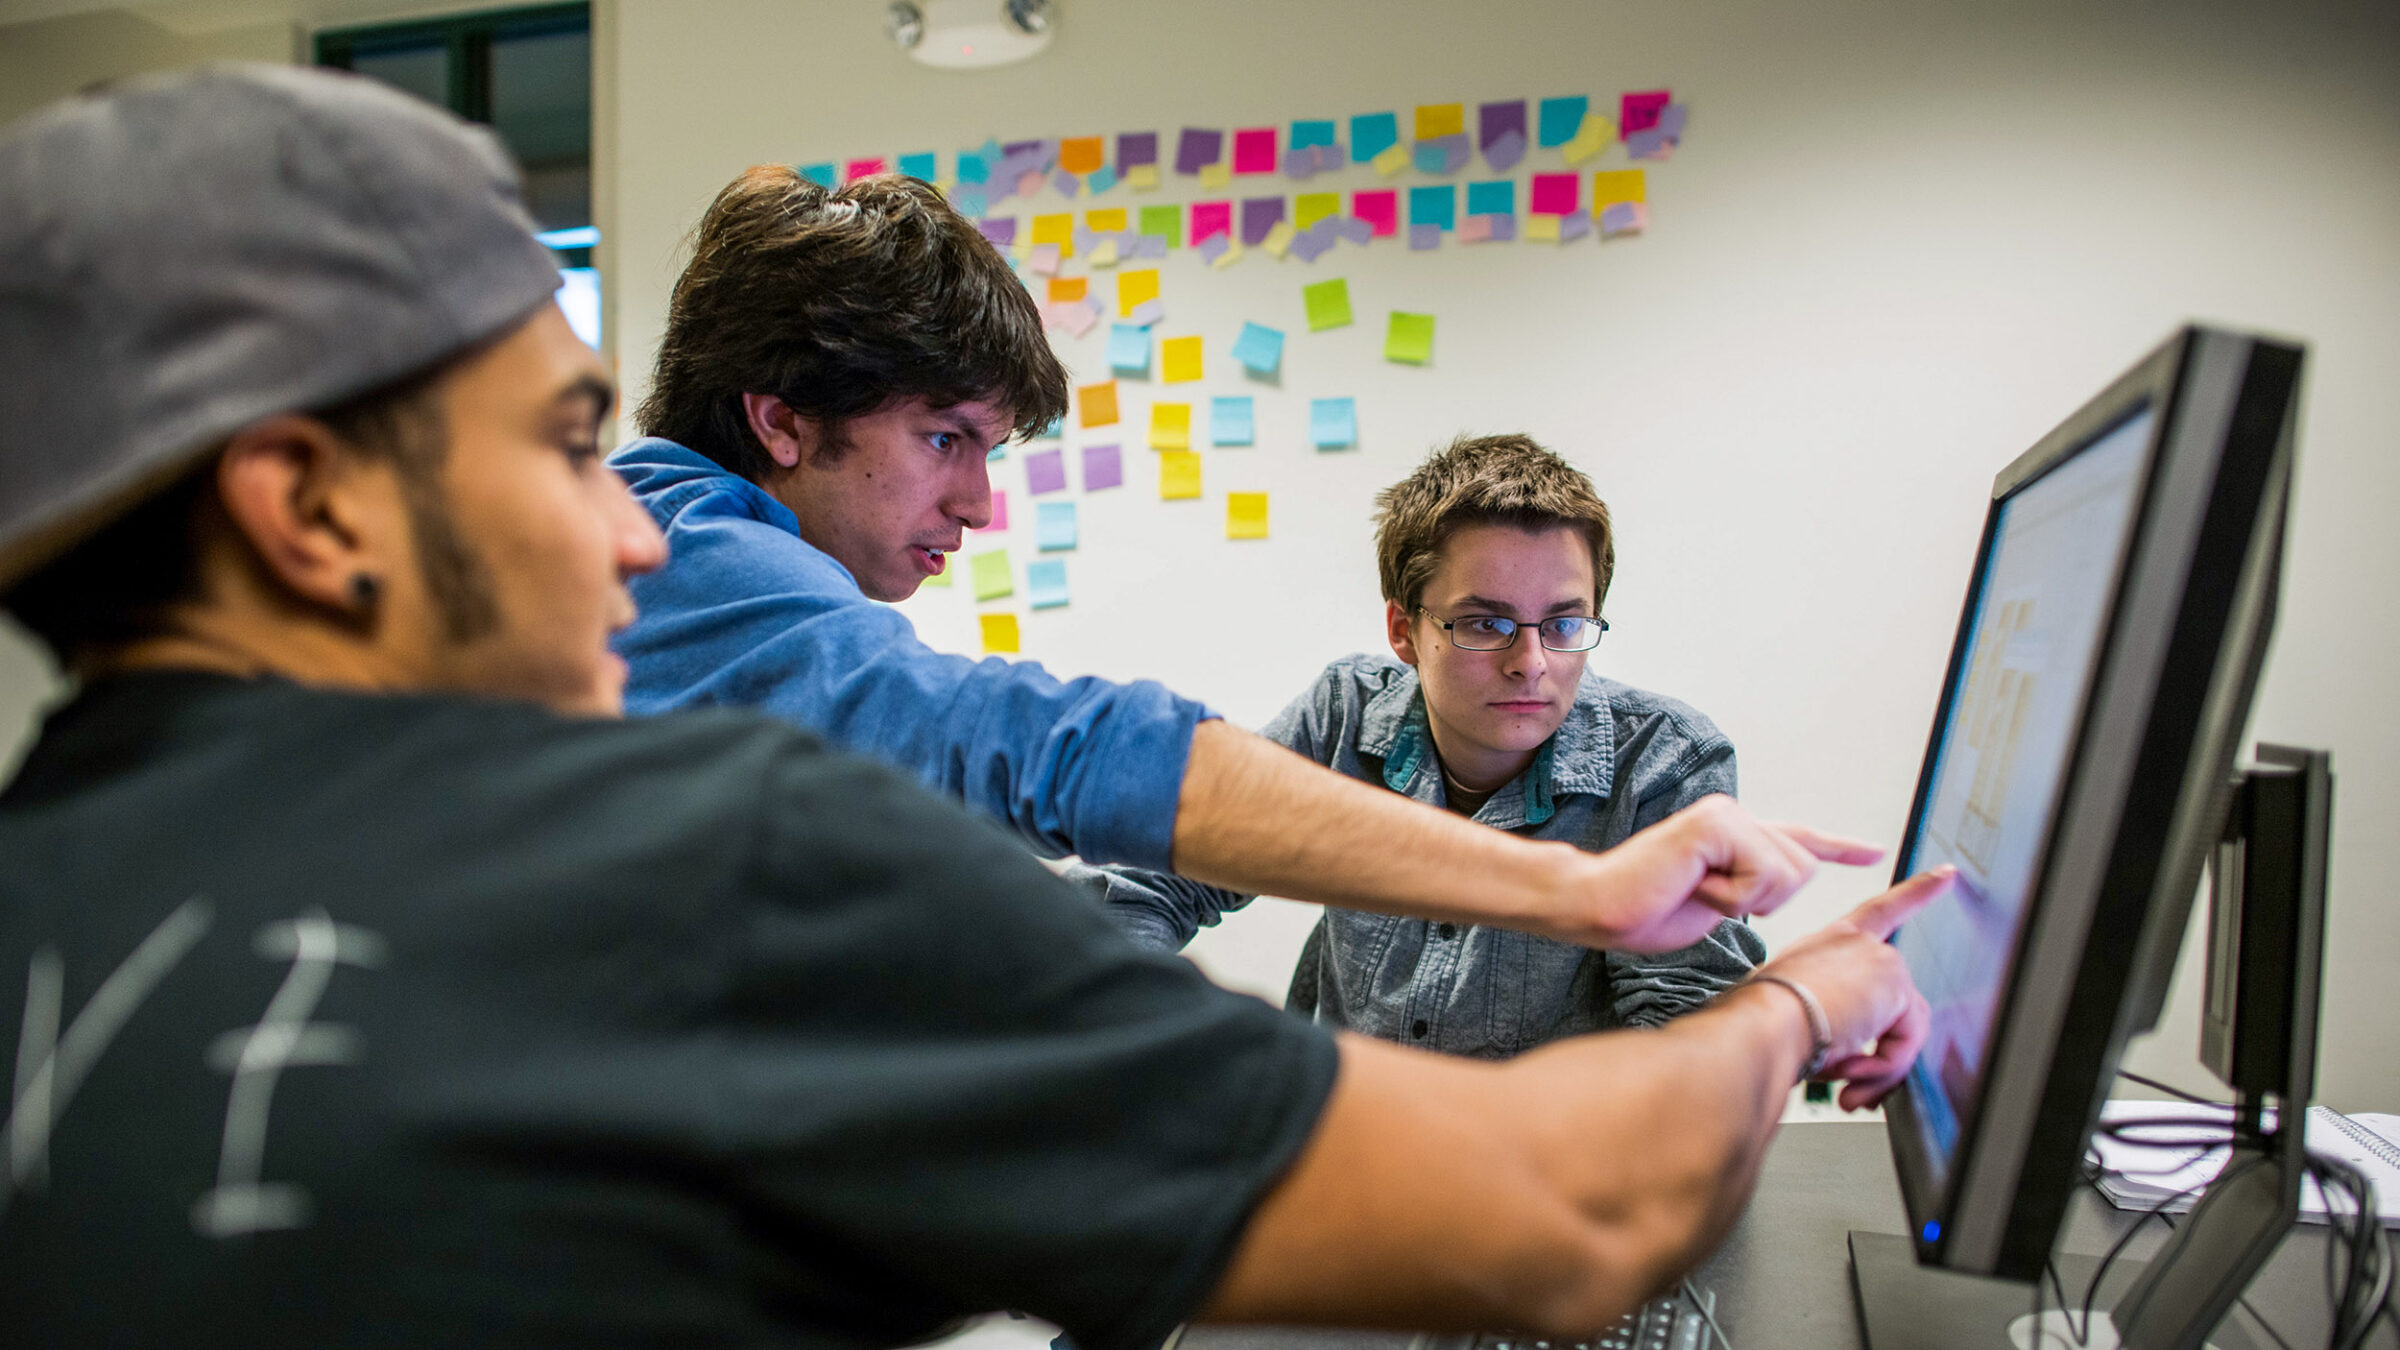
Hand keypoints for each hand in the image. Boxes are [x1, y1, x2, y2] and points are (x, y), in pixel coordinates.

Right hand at [1572, 795, 1886, 951]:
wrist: (1599, 907)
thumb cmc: (1646, 912)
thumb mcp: (1716, 906)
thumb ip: (1750, 890)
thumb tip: (1777, 888)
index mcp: (1735, 836)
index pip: (1798, 840)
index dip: (1839, 847)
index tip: (1873, 853)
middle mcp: (1735, 816)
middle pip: (1802, 868)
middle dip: (1766, 900)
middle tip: (1709, 897)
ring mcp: (1726, 815)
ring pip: (1786, 874)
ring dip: (1744, 900)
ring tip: (1697, 891)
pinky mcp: (1717, 823)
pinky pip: (1760, 874)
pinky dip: (1730, 896)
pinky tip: (1695, 886)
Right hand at [1747, 867, 1952, 1109]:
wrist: (1762, 1023)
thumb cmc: (1762, 1020)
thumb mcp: (1799, 1012)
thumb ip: (1837, 1023)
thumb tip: (1854, 1063)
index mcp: (1830, 944)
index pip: (1882, 910)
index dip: (1918, 892)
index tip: (1946, 875)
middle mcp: (1857, 945)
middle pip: (1898, 1004)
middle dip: (1881, 1055)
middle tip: (1851, 1085)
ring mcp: (1879, 962)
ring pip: (1904, 1030)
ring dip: (1877, 1067)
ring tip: (1844, 1080)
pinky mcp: (1894, 988)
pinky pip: (1905, 1044)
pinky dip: (1883, 1067)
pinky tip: (1850, 1070)